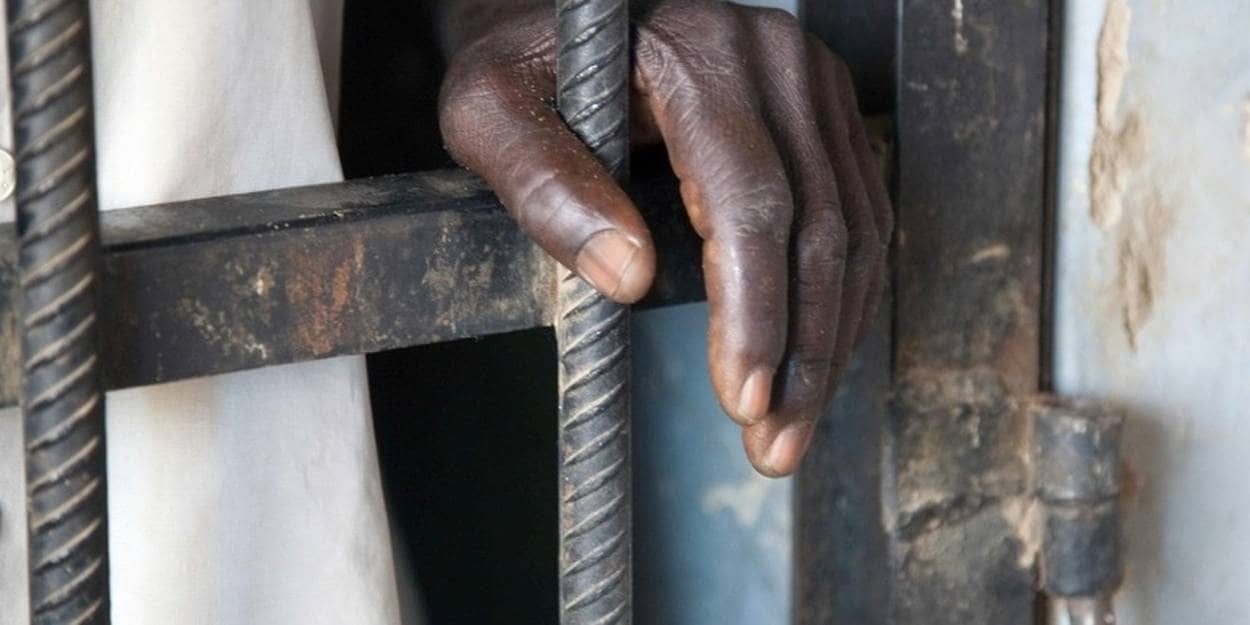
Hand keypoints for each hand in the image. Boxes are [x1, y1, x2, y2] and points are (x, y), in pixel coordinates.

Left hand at [438, 0, 891, 476]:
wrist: (579, 18)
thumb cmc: (528, 65)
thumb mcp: (491, 109)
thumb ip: (544, 183)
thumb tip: (627, 274)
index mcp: (700, 54)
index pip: (750, 201)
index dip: (752, 308)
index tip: (739, 395)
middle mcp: (779, 63)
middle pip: (819, 228)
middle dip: (800, 352)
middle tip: (772, 442)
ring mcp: (815, 86)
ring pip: (854, 233)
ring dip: (829, 343)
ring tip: (790, 426)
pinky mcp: (829, 118)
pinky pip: (860, 218)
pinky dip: (841, 301)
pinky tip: (813, 361)